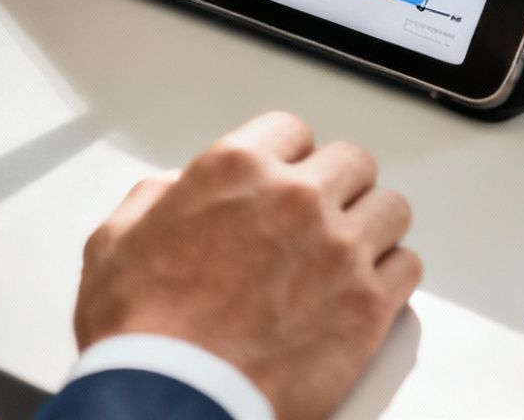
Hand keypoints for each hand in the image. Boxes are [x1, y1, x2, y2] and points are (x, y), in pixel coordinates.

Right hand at [74, 112, 421, 419]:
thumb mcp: (115, 243)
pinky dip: (391, 276)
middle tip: (321, 216)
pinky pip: (408, 266)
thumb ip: (155, 199)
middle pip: (352, 163)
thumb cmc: (141, 333)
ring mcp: (339, 249)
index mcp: (236, 169)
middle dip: (337, 187)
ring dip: (371, 227)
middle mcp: (295, 198)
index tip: (288, 176)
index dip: (288, 157)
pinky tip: (368, 288)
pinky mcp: (367, 304)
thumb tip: (175, 190)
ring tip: (351, 251)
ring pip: (390, 208)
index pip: (291, 131)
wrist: (173, 400)